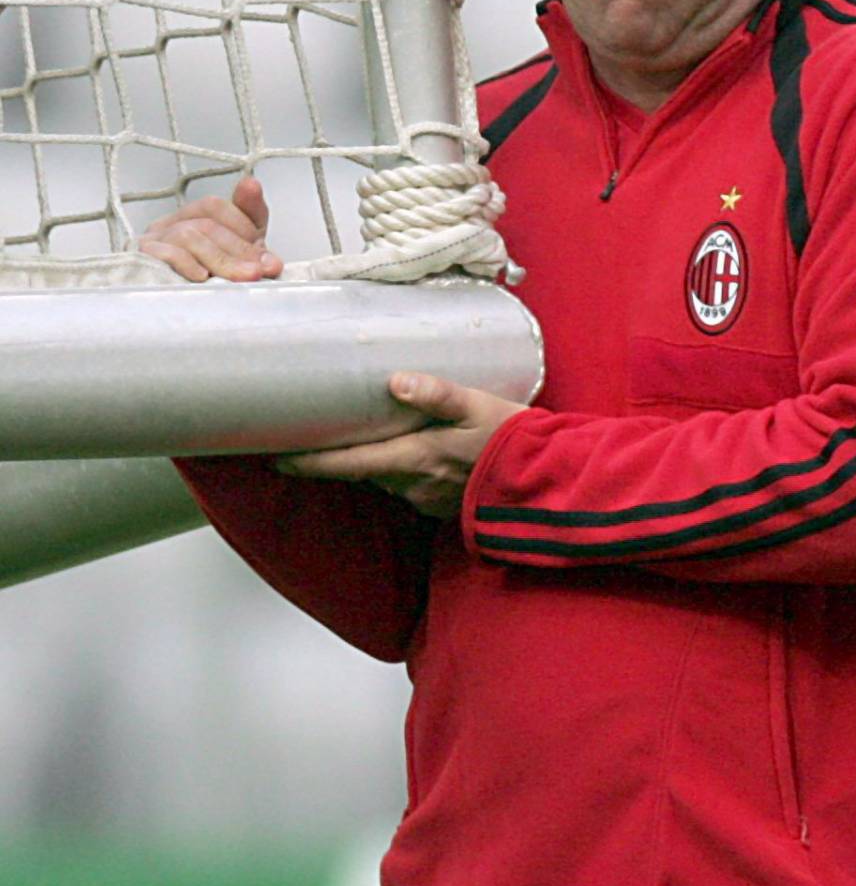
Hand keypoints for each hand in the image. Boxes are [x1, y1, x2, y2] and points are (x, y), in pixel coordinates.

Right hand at [139, 176, 282, 281]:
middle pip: (206, 224)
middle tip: (259, 270)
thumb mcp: (237, 251)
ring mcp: (152, 242)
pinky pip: (166, 254)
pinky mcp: (141, 261)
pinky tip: (205, 277)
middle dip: (240, 248)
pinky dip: (189, 264)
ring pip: (188, 236)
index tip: (263, 254)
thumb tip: (253, 184)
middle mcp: (168, 226)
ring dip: (221, 259)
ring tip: (242, 277)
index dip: (243, 225)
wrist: (172, 313)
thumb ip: (250, 219)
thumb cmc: (209, 280)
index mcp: (189, 219)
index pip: (214, 206)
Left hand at [277, 372, 525, 518]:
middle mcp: (413, 485)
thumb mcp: (478, 406)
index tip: (277, 459)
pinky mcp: (441, 505)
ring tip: (365, 434)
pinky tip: (414, 451)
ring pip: (386, 477)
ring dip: (374, 460)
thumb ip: (438, 392)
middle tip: (316, 434)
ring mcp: (427, 499)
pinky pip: (409, 485)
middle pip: (362, 470)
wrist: (546, 481)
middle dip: (339, 456)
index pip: (348, 464)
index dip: (310, 463)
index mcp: (416, 458)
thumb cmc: (513, 440)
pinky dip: (402, 469)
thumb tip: (396, 380)